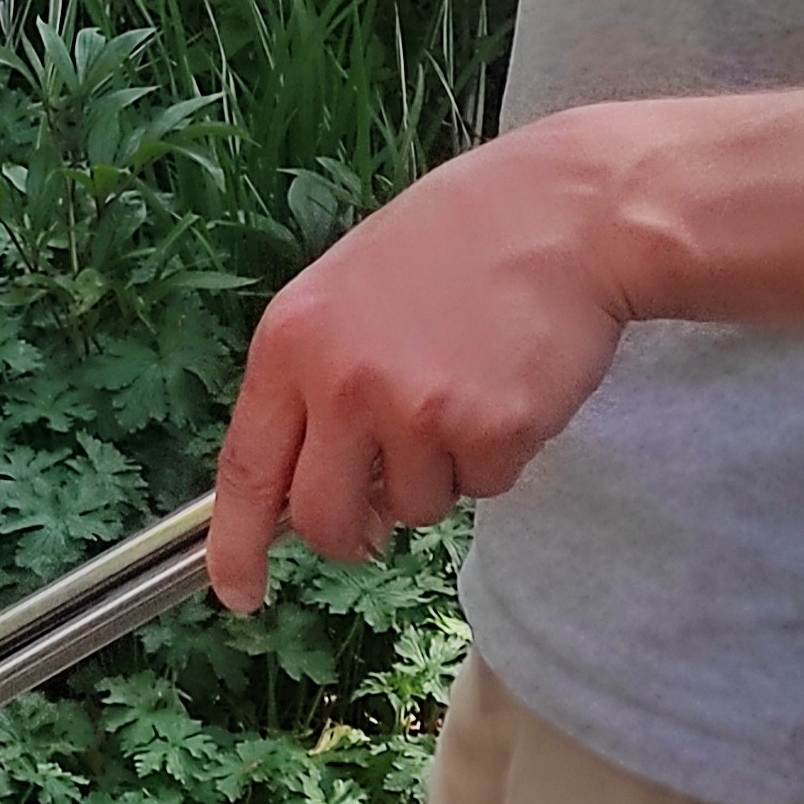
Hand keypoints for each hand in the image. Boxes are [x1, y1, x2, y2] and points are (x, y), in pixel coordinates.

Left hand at [205, 111, 634, 612]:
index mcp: (291, 342)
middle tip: (379, 514)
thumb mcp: (345, 291)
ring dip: (439, 474)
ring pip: (414, 509)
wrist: (568, 211)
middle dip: (351, 534)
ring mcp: (416, 410)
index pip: (246, 468)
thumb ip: (312, 380)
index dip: (235, 544)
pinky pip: (482, 488)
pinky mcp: (490, 431)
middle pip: (324, 519)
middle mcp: (343, 383)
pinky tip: (507, 387)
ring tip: (464, 388)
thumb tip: (293, 482)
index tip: (236, 592)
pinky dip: (497, 456)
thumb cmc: (456, 243)